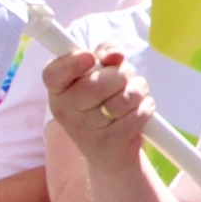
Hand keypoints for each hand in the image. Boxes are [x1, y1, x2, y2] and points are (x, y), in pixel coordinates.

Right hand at [41, 47, 147, 172]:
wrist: (110, 149)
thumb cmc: (104, 98)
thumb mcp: (101, 70)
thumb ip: (106, 52)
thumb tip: (116, 55)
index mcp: (58, 89)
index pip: (54, 74)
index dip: (72, 63)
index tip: (91, 57)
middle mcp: (65, 111)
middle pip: (97, 84)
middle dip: (122, 74)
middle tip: (126, 76)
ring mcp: (85, 131)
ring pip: (124, 98)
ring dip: (138, 89)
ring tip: (134, 93)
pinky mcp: (108, 144)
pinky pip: (138, 115)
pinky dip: (146, 107)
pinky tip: (139, 109)